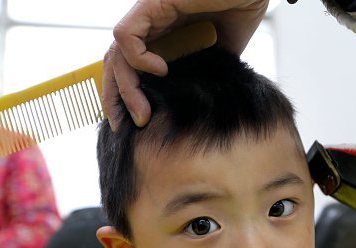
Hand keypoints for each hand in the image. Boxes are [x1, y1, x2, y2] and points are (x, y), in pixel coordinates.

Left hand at [103, 0, 269, 128]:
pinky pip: (126, 36)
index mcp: (163, 35)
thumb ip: (203, 72)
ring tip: (144, 113)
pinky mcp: (152, 4)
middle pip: (115, 63)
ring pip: (116, 54)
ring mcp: (149, 14)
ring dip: (126, 89)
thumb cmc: (240, 10)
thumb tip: (199, 102)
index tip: (137, 123)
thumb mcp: (220, 54)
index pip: (129, 66)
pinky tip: (160, 71)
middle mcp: (151, 25)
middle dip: (116, 99)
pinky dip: (138, 59)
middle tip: (128, 127)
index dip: (127, 95)